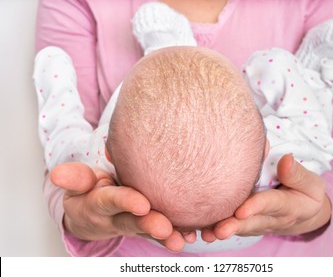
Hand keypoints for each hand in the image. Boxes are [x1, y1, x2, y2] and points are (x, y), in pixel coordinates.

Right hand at [51, 162, 193, 251]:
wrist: (93, 213)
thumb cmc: (89, 190)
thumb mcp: (78, 182)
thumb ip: (74, 177)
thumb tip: (57, 174)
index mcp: (99, 203)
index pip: (111, 201)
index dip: (125, 202)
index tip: (142, 204)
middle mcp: (116, 218)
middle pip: (132, 222)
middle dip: (148, 225)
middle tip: (166, 228)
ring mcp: (132, 224)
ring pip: (149, 232)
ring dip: (166, 236)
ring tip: (182, 240)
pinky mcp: (147, 226)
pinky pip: (161, 232)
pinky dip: (176, 234)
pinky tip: (194, 234)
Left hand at [201, 154, 331, 240]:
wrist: (304, 214)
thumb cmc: (306, 194)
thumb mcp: (311, 184)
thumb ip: (297, 174)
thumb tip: (285, 159)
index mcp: (288, 206)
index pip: (270, 205)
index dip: (256, 206)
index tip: (242, 210)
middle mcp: (271, 219)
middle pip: (250, 222)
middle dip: (234, 226)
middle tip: (219, 230)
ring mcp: (257, 223)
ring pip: (239, 227)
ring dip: (223, 230)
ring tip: (207, 233)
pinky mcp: (247, 223)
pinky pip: (233, 226)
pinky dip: (217, 229)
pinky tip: (200, 230)